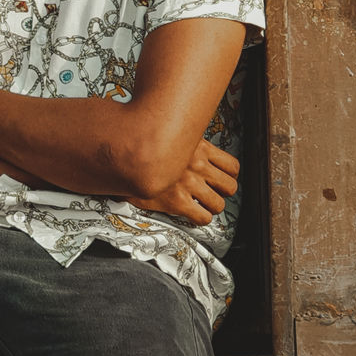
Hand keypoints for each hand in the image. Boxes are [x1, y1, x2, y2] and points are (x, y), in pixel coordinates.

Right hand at [121, 138, 239, 224]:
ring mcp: (189, 184)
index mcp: (199, 147)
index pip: (232, 165)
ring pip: (219, 204)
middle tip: (213, 193)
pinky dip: (202, 218)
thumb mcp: (166, 136)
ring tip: (203, 205)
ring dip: (213, 206)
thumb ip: (181, 141)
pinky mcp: (178, 201)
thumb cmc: (142, 147)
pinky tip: (194, 214)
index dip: (229, 176)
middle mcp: (197, 165)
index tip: (221, 178)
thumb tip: (189, 140)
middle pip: (230, 186)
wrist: (123, 156)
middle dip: (223, 193)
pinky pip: (203, 217)